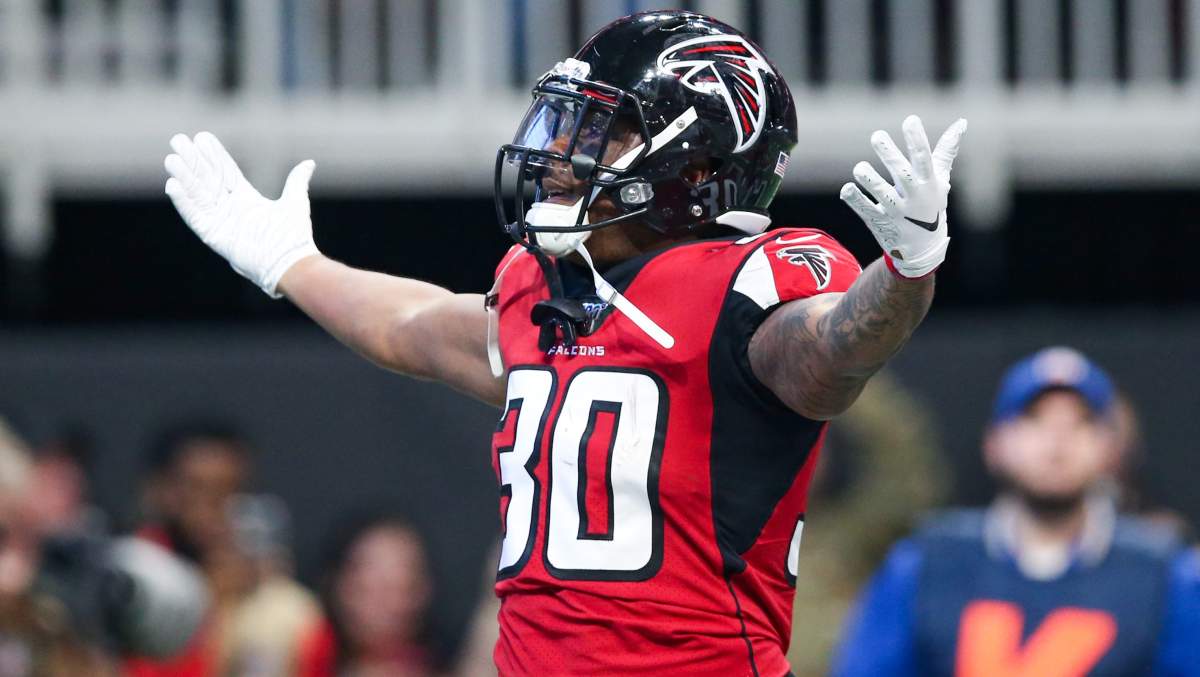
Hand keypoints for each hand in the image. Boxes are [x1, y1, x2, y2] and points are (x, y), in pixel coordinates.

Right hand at [164, 132, 318, 296]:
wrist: (291, 262)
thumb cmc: (293, 237)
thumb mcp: (295, 201)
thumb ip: (297, 181)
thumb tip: (309, 163)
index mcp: (246, 199)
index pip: (225, 172)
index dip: (213, 156)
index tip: (201, 137)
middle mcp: (230, 208)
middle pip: (206, 180)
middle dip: (193, 160)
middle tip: (178, 140)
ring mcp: (220, 221)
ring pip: (197, 194)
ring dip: (184, 177)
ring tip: (172, 159)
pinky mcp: (213, 235)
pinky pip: (194, 216)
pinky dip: (184, 202)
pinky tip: (173, 185)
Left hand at [840, 115, 966, 277]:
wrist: (924, 249)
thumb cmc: (931, 205)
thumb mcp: (941, 180)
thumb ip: (946, 151)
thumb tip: (962, 122)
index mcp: (928, 183)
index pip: (924, 158)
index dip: (917, 139)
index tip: (910, 120)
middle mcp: (913, 196)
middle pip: (902, 174)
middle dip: (890, 155)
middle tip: (877, 136)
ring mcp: (896, 211)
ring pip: (882, 194)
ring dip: (870, 180)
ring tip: (860, 168)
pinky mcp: (879, 221)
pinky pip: (866, 210)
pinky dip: (856, 200)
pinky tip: (847, 189)